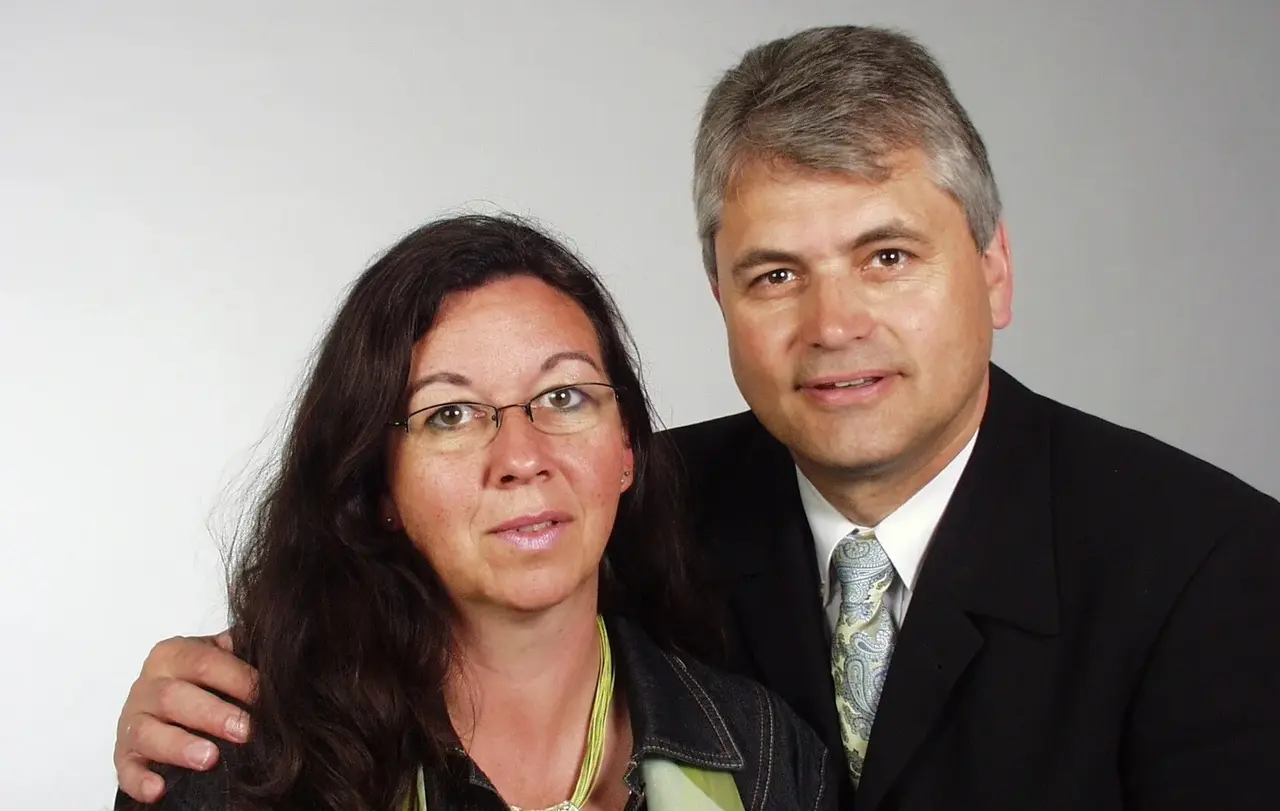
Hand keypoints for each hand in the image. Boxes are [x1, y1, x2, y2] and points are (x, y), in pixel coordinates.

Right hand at [115, 632, 256, 802]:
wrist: (165, 702)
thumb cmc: (204, 680)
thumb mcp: (221, 658)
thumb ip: (242, 653)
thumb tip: (279, 657)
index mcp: (174, 654)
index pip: (204, 662)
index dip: (237, 678)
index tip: (266, 695)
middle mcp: (148, 685)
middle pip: (175, 696)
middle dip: (213, 714)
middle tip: (244, 730)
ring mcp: (133, 720)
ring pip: (148, 732)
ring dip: (179, 746)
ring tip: (209, 758)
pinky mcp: (123, 754)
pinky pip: (125, 769)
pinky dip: (140, 780)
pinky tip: (158, 789)